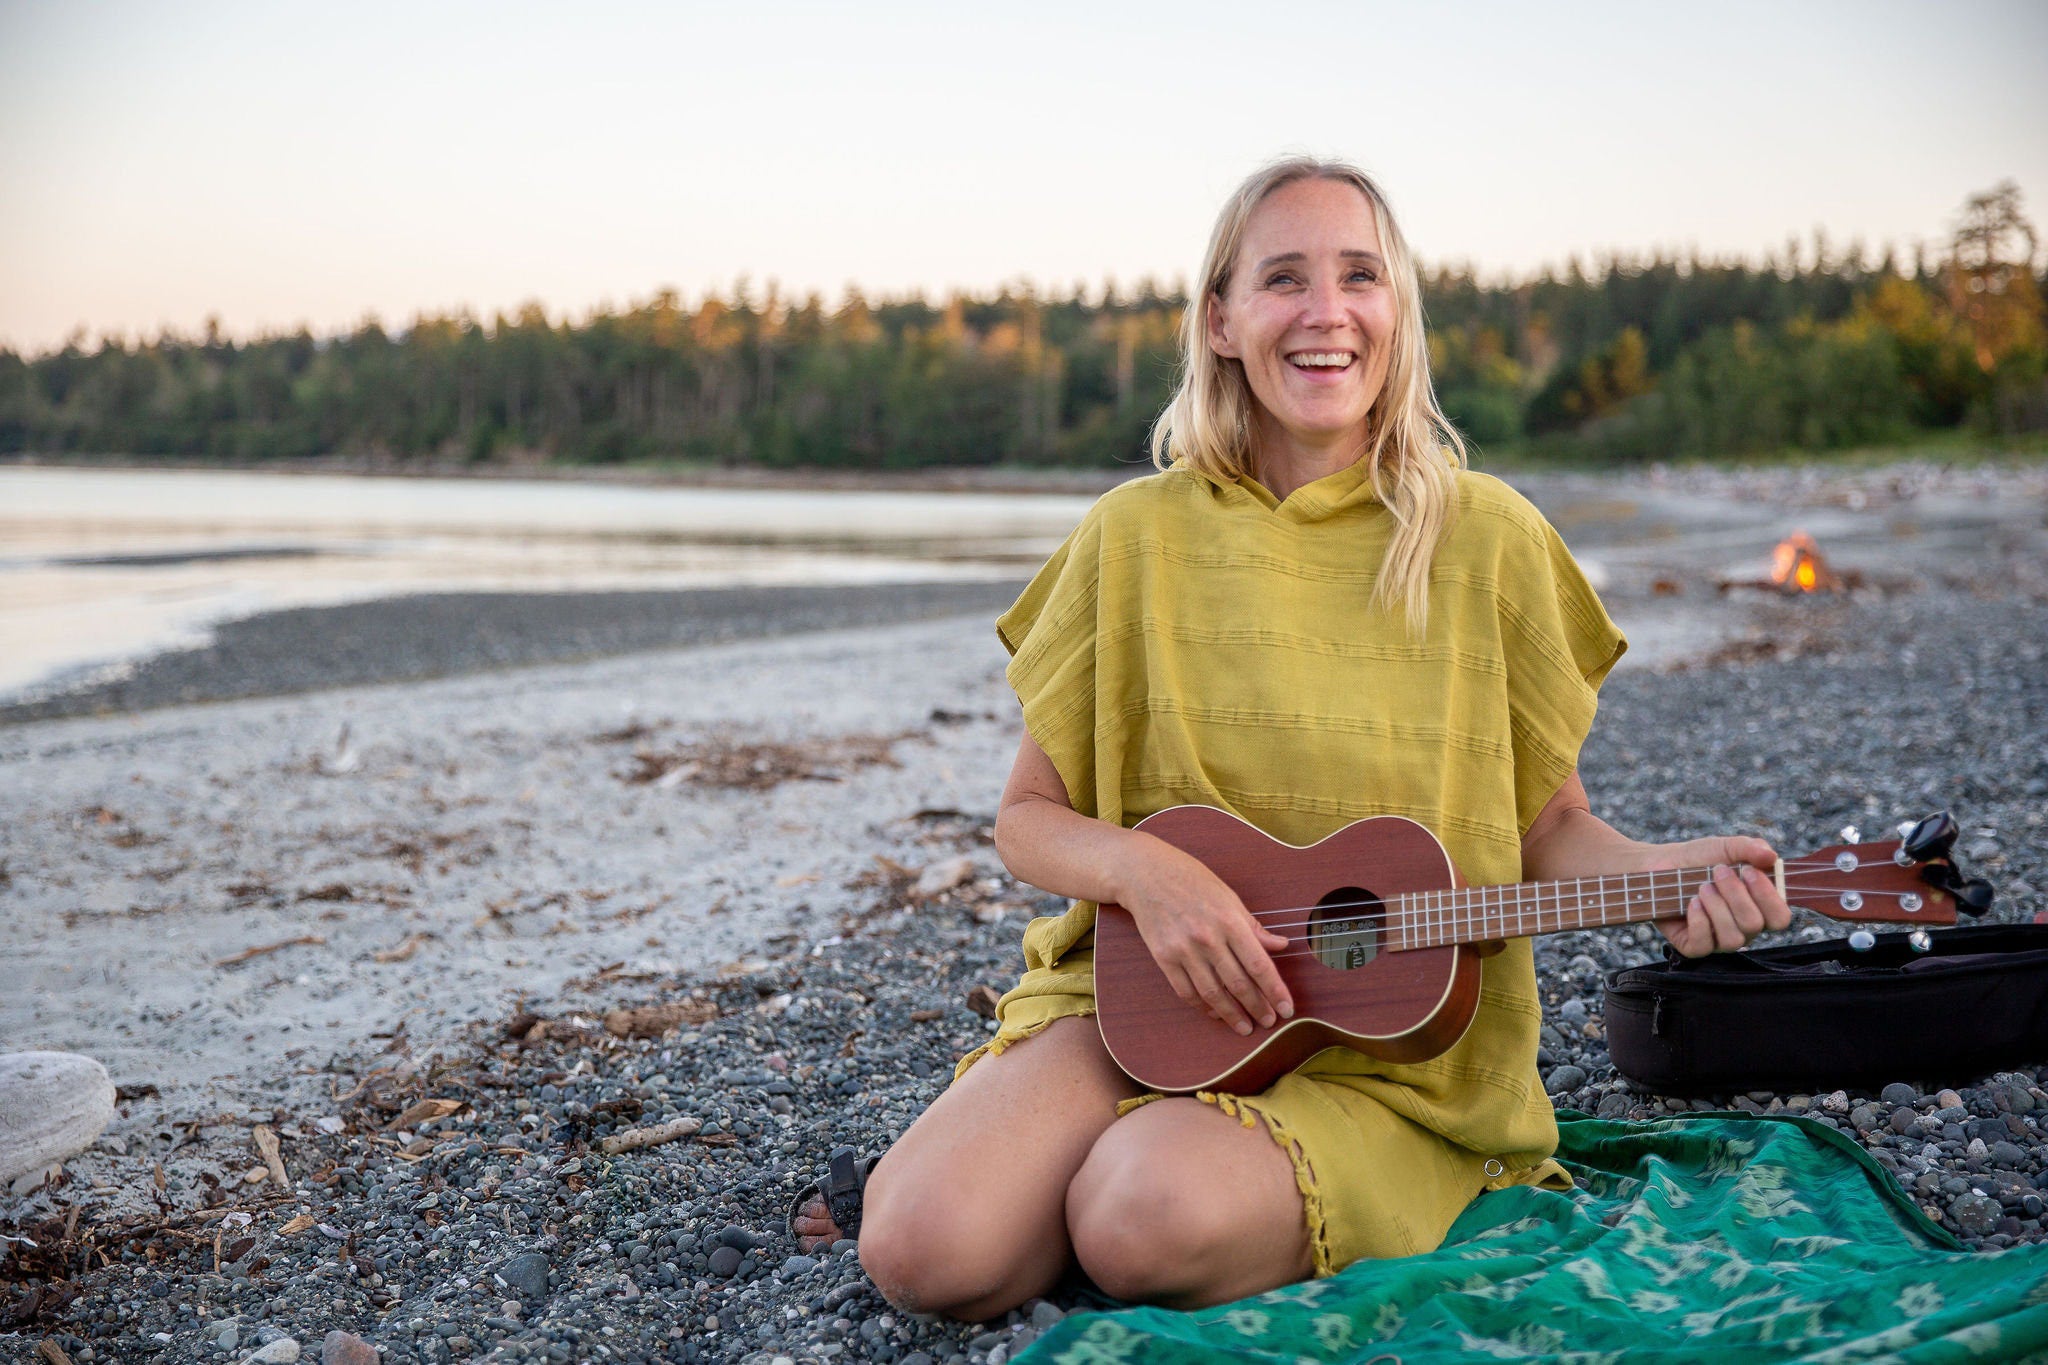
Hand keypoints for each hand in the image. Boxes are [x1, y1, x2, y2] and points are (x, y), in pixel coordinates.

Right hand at [1114, 833, 1294, 1035]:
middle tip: (1269, 1022)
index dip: (1275, 991)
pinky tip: (1215, 1012)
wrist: (1145, 874)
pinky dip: (1202, 1007)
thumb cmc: (1191, 880)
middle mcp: (1208, 938)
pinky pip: (1186, 991)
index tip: (1287, 1009)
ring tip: (1245, 1026)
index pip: (1259, 964)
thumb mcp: (1229, 897)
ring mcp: (1183, 949)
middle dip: (1258, 1007)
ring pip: (1213, 994)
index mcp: (1229, 920)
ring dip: (1231, 1015)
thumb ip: (1254, 926)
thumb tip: (1280, 946)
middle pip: (1238, 984)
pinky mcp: (1163, 957)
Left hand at [1650, 835, 1792, 957]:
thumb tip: (1771, 856)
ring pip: (1732, 938)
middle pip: (1754, 925)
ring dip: (1716, 907)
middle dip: (1735, 895)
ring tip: (1702, 887)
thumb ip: (1750, 848)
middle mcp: (1743, 928)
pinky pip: (1704, 946)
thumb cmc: (1699, 858)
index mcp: (1759, 908)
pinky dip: (1698, 922)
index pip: (1780, 918)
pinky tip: (1691, 903)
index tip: (1748, 871)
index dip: (1768, 897)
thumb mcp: (1725, 847)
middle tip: (1717, 871)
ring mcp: (1719, 939)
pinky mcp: (1694, 946)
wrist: (1662, 864)